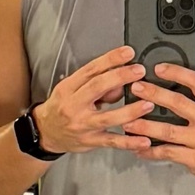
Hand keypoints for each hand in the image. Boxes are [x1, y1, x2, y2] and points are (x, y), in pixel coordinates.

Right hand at [32, 46, 154, 153]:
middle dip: (120, 77)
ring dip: (130, 111)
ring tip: (148, 104)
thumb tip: (120, 80)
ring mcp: (82, 125)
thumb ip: (95, 84)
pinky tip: (143, 140)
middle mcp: (73, 106)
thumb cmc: (62, 107)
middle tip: (139, 70)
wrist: (46, 132)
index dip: (110, 59)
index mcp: (68, 88)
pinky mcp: (90, 142)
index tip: (127, 52)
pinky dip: (129, 142)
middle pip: (97, 88)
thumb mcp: (72, 90)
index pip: (90, 70)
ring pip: (107, 117)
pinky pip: (112, 142)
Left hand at [123, 65, 194, 188]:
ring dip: (145, 126)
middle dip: (154, 94)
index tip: (159, 68)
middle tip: (136, 88)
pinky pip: (168, 153)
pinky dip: (151, 151)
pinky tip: (139, 148)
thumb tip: (170, 90)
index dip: (177, 73)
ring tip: (128, 123)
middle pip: (179, 103)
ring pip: (168, 131)